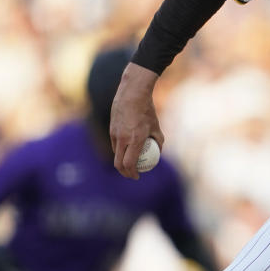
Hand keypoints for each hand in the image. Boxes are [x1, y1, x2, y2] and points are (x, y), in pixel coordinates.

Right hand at [110, 62, 163, 178]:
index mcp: (135, 139)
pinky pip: (115, 143)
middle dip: (124, 172)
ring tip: (130, 162)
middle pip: (118, 163)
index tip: (137, 176)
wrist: (131, 94)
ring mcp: (114, 134)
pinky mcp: (111, 129)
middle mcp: (122, 138)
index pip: (129, 163)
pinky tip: (127, 148)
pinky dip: (120, 149)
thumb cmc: (147, 111)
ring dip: (122, 160)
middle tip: (132, 174)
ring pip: (116, 153)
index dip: (132, 173)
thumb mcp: (156, 126)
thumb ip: (158, 141)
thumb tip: (158, 152)